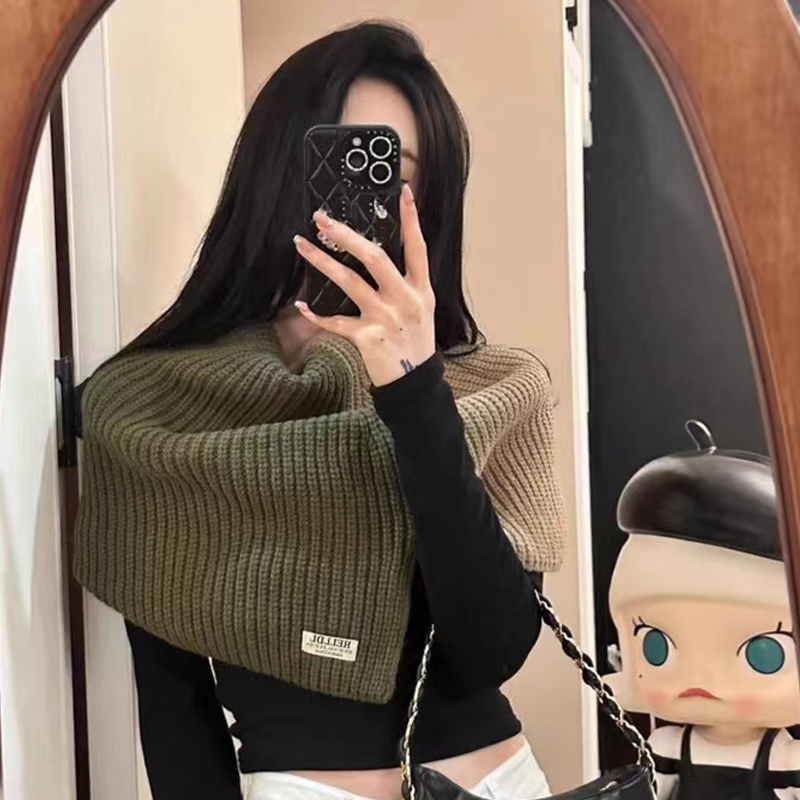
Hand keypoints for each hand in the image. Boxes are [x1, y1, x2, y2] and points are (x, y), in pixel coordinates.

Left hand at [292, 183, 435, 386]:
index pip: (417, 247)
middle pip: (374, 257)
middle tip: (323, 219)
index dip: (411, 219)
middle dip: (346, 234)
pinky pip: (335, 321)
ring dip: (321, 262)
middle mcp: (404, 299)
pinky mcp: (367, 337)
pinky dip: (315, 314)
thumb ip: (406, 283)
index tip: (403, 192)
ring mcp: (385, 317)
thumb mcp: (421, 308)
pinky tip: (302, 304)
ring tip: (302, 245)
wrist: (413, 381)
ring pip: (348, 282)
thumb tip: (379, 257)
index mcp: (420, 290)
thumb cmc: (415, 342)